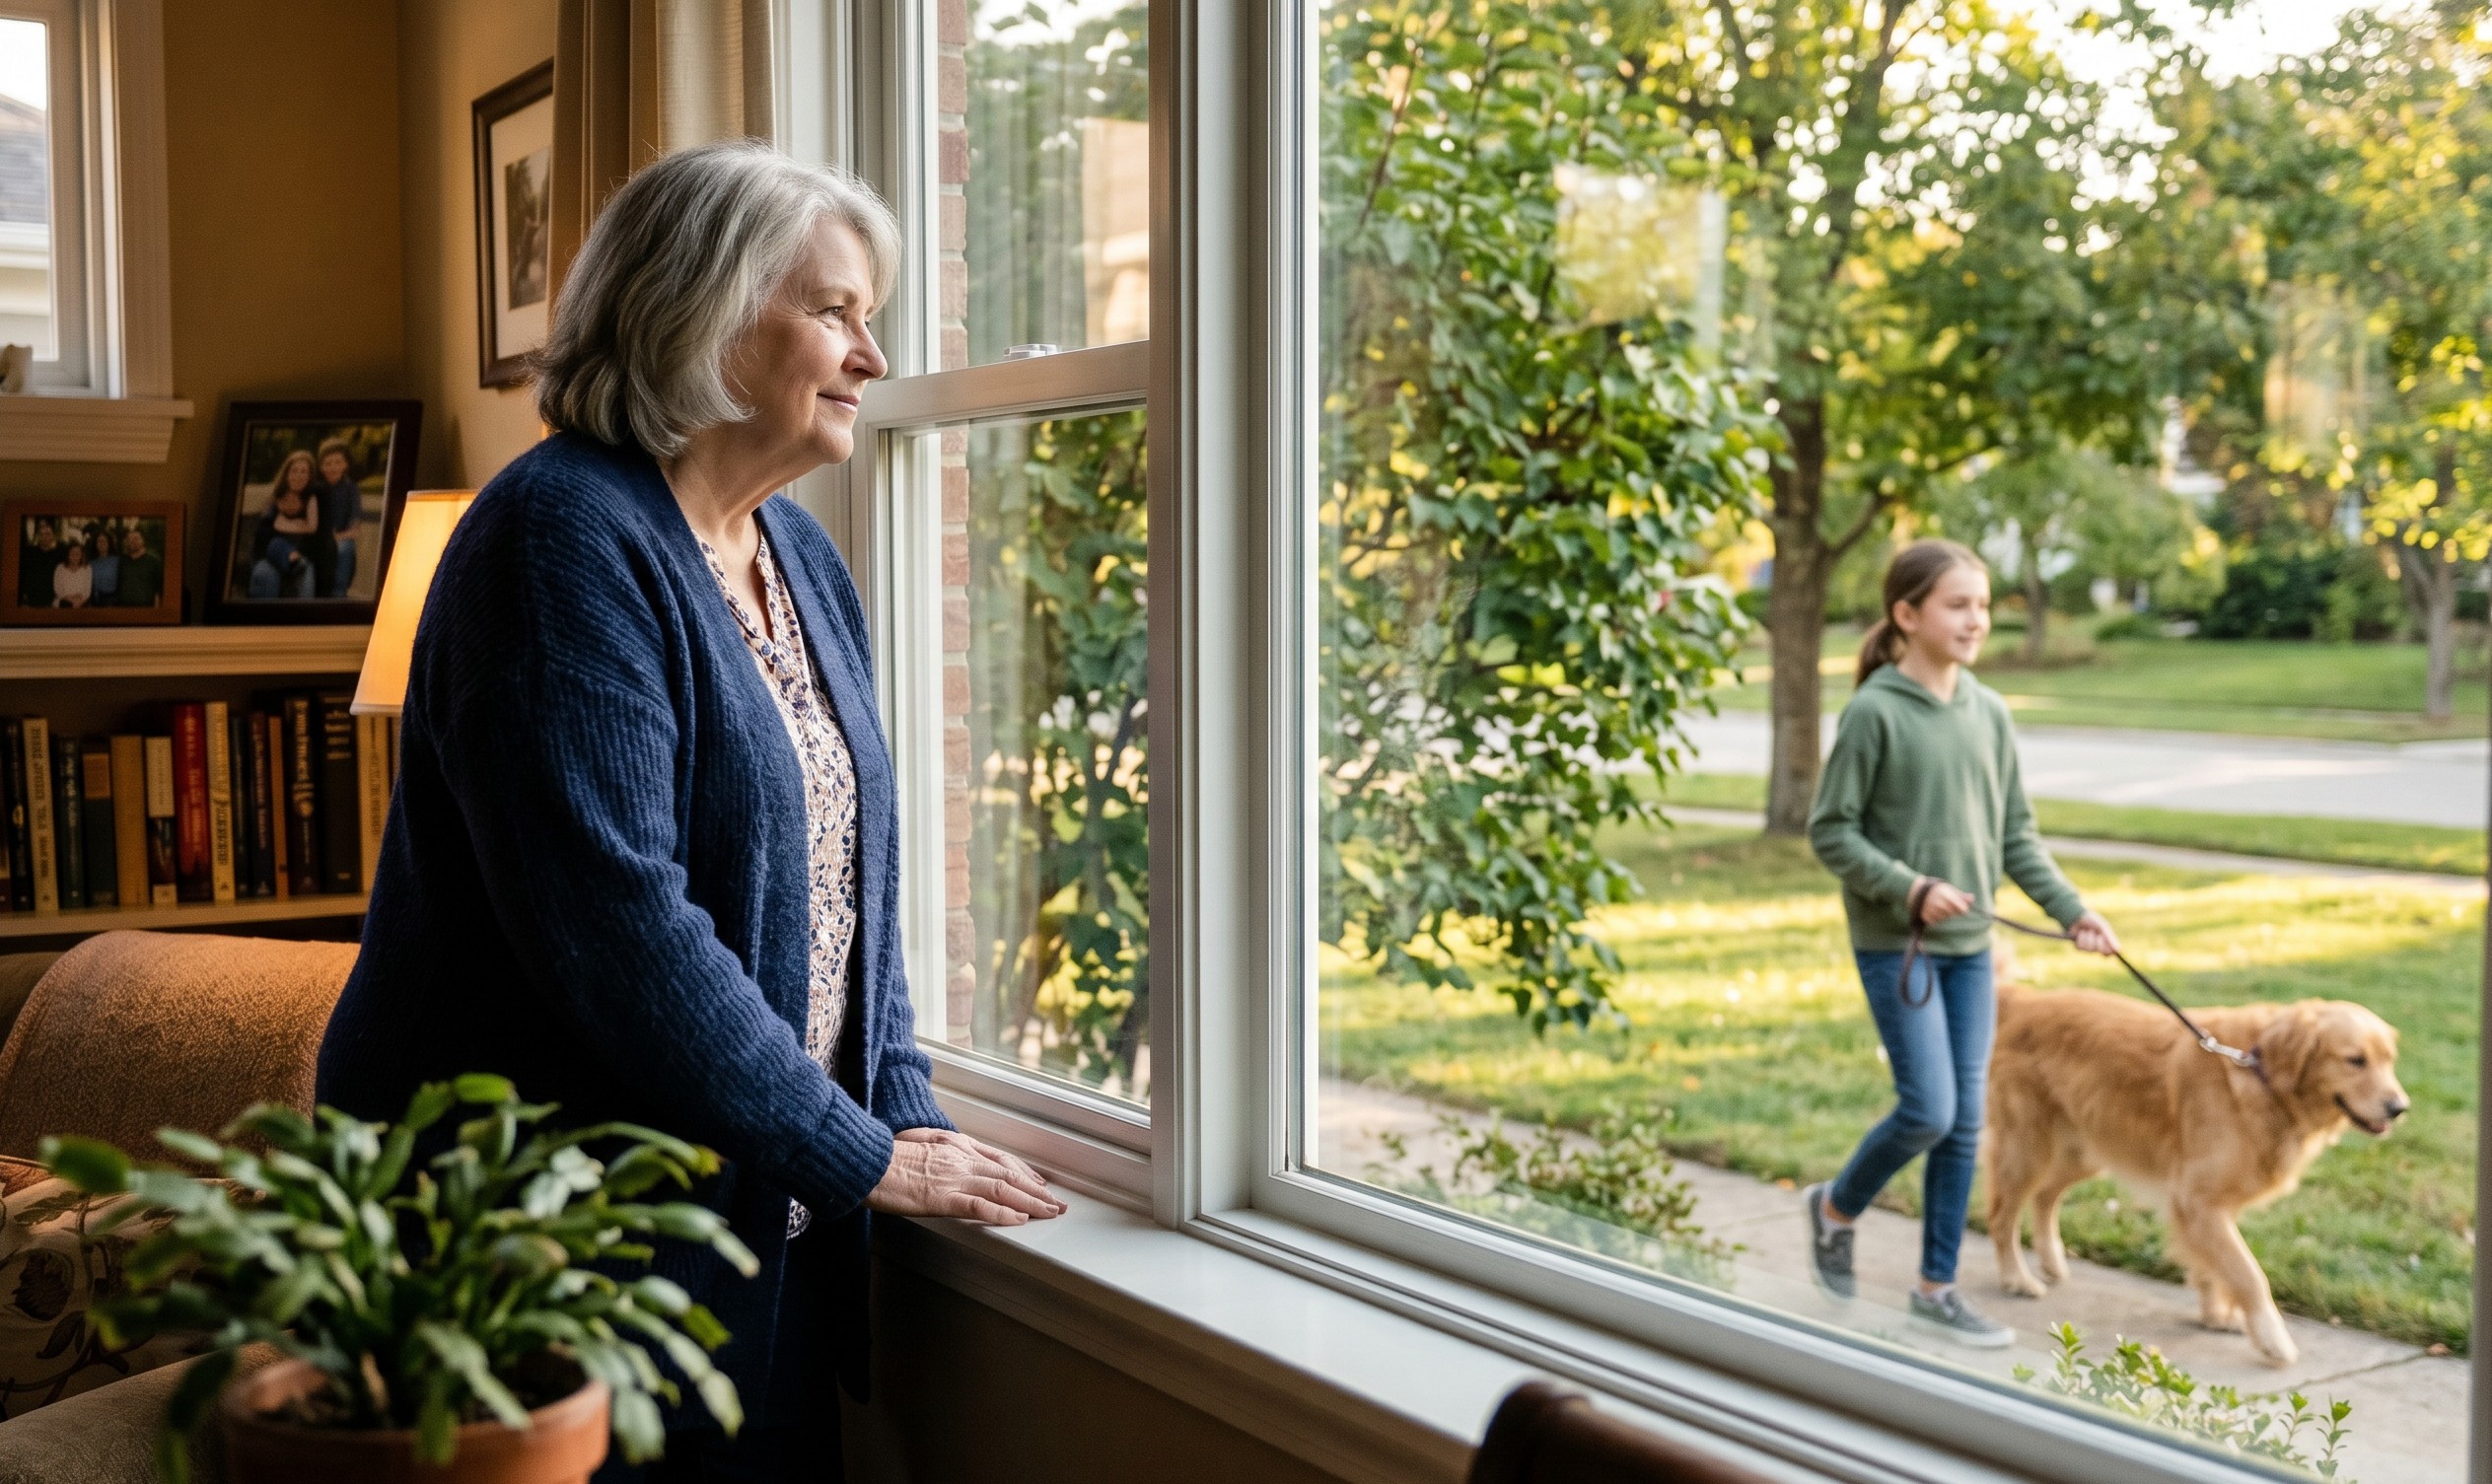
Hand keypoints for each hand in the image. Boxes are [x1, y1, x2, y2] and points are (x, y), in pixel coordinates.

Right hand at [865, 1127, 1065, 1225]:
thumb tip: (945, 1159)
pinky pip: (980, 1207)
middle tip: (1057, 1203)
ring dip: (1031, 1202)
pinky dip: (1003, 1213)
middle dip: (1037, 1189)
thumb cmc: (882, 1156)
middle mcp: (961, 1158)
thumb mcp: (916, 1144)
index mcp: (955, 1145)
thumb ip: (938, 1151)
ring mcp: (954, 1177)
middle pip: (1009, 1174)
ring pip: (1003, 1189)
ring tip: (1049, 1212)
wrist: (864, 1160)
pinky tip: (1019, 1220)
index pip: (999, 1159)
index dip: (1024, 1172)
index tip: (1039, 1183)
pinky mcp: (942, 1198)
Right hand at [1913, 877, 1973, 924]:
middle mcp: (1938, 903)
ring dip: (1943, 915)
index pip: (1961, 908)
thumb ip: (1961, 895)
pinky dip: (1935, 918)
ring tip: (1939, 907)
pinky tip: (1933, 911)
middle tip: (1948, 906)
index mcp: (1945, 894)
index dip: (1963, 908)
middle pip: (1952, 913)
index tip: (1963, 908)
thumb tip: (1972, 898)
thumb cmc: (1937, 890)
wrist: (1917, 891)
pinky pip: (1935, 921)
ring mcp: (1930, 910)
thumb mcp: (1949, 889)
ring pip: (1944, 918)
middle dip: (1952, 911)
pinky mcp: (1925, 916)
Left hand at [2069, 910, 2120, 955]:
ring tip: (2088, 930)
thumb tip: (2119, 950)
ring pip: (2090, 949)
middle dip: (2099, 942)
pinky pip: (2081, 947)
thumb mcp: (2103, 927)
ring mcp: (2088, 947)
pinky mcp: (2079, 947)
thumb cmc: (2092, 921)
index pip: (2109, 952)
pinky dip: (2081, 939)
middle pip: (2101, 953)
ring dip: (2089, 938)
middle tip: (2098, 934)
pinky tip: (2081, 932)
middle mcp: (2097, 946)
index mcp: (2105, 942)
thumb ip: (2111, 938)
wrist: (2077, 916)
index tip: (2107, 943)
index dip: (2108, 949)